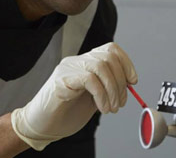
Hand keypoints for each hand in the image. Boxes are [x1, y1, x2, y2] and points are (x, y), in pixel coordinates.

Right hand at [11, 42, 137, 149]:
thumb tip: (129, 84)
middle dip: (120, 81)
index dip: (126, 63)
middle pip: (108, 56)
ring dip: (112, 90)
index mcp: (85, 63)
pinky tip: (101, 108)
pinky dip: (101, 95)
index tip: (132, 82)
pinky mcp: (61, 80)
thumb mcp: (95, 97)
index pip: (111, 49)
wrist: (43, 126)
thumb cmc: (66, 113)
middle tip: (120, 102)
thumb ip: (108, 87)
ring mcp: (68, 68)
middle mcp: (76, 61)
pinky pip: (89, 79)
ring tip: (111, 108)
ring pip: (100, 65)